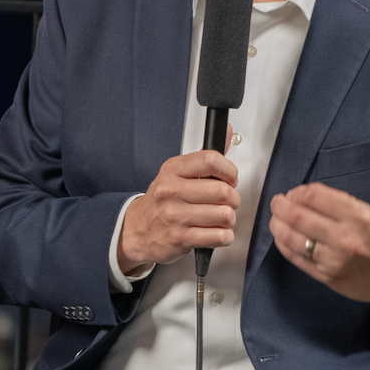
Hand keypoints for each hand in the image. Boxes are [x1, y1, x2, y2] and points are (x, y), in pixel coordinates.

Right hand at [117, 144, 239, 272]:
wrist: (136, 230)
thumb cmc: (162, 201)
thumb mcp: (177, 173)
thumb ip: (205, 156)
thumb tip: (227, 131)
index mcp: (173, 169)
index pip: (211, 160)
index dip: (230, 171)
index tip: (230, 178)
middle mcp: (171, 191)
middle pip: (222, 191)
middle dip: (233, 199)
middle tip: (228, 202)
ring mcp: (175, 215)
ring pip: (224, 215)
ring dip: (229, 219)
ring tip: (221, 218)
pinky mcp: (180, 238)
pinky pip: (219, 236)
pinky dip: (224, 236)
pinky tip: (215, 232)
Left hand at [268, 183, 369, 323]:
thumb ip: (339, 206)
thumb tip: (305, 199)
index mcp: (358, 215)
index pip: (314, 196)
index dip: (298, 192)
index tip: (295, 192)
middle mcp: (344, 236)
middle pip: (298, 216)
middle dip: (282, 206)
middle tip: (278, 202)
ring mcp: (334, 260)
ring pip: (292, 239)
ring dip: (278, 225)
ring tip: (276, 219)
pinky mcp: (328, 278)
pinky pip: (297, 259)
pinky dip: (285, 246)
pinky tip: (282, 238)